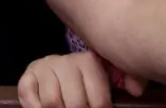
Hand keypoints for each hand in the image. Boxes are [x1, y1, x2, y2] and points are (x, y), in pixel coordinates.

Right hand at [18, 51, 146, 107]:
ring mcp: (45, 68)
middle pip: (76, 104)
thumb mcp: (106, 79)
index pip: (98, 101)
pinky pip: (29, 97)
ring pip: (52, 103)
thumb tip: (137, 89)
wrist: (55, 70)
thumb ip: (125, 80)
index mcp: (90, 62)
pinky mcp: (28, 76)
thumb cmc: (85, 81)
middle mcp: (67, 62)